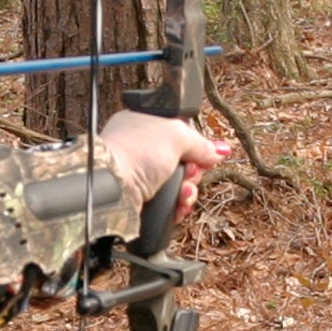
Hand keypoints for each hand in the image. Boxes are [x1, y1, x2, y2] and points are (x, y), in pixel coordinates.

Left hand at [97, 110, 226, 217]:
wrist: (112, 189)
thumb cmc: (135, 153)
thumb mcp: (177, 135)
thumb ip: (200, 143)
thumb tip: (218, 150)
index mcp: (143, 123)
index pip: (179, 134)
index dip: (195, 147)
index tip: (205, 156)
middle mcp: (140, 149)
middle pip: (182, 161)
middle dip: (192, 172)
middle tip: (189, 173)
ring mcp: (139, 175)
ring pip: (177, 184)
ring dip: (187, 191)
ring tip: (182, 193)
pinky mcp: (140, 199)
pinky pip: (168, 203)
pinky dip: (177, 206)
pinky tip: (178, 206)